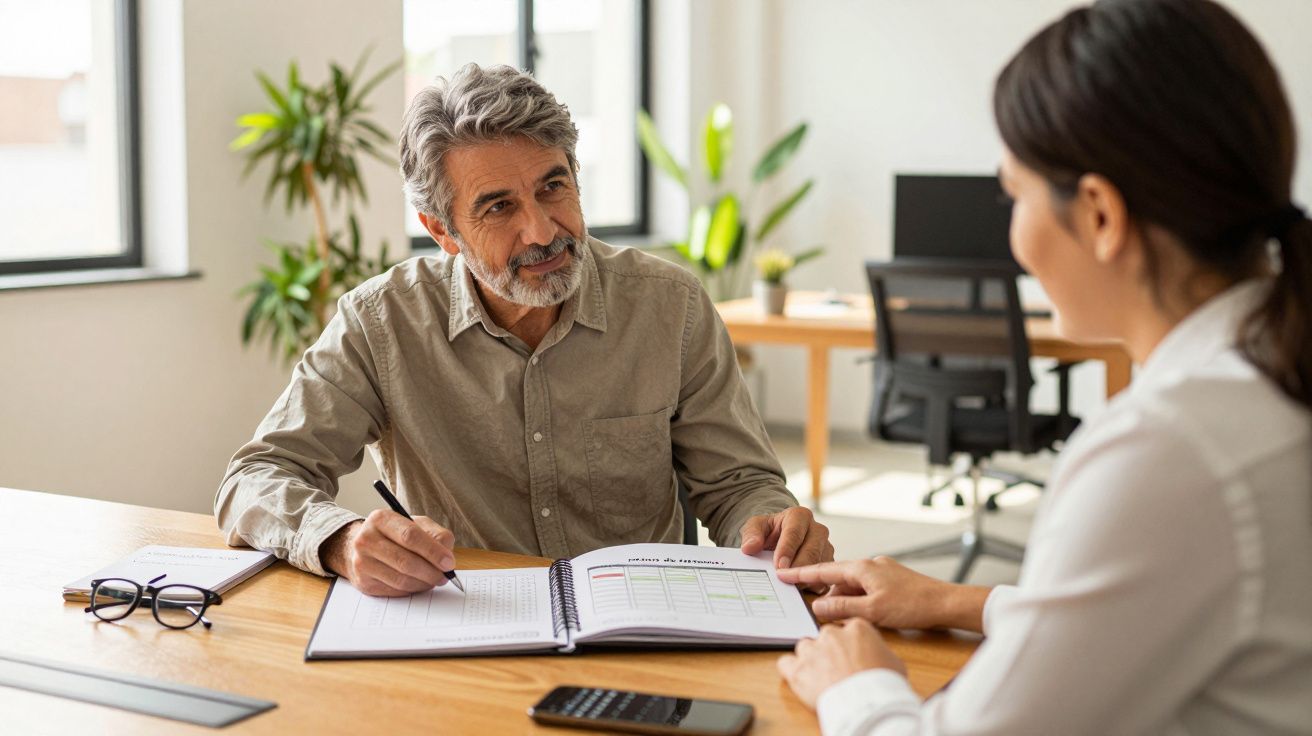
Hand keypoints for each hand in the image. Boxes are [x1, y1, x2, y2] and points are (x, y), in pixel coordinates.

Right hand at [319, 510, 456, 596]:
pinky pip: (395, 591)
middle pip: (405, 561)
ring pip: (401, 580)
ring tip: (434, 579)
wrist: (364, 547)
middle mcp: (366, 540)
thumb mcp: (417, 524)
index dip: (432, 551)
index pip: (410, 536)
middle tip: (445, 576)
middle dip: (431, 572)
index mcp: (381, 519)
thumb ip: (436, 534)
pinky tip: (418, 583)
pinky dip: (412, 589)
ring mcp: (362, 562)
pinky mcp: (363, 582)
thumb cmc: (395, 535)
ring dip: (423, 583)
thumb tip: (447, 555)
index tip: (449, 562)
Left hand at [739, 507, 833, 589]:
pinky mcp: (829, 564)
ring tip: (788, 587)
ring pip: (819, 566)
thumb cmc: (769, 532)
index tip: (778, 566)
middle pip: (811, 551)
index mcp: (800, 516)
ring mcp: (826, 548)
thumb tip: (749, 547)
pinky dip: (810, 586)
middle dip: (797, 567)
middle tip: (783, 580)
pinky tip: (797, 591)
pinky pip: (824, 578)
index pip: (794, 532)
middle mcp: (818, 530)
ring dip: (804, 579)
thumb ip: (751, 534)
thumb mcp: (756, 527)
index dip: (787, 550)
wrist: (779, 539)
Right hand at [776, 556, 988, 631]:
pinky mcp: (891, 579)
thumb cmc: (912, 605)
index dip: (801, 573)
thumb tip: (819, 606)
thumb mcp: (872, 611)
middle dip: (828, 595)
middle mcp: (870, 564)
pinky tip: (864, 614)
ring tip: (847, 620)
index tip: (783, 573)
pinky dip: (859, 600)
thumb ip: (842, 608)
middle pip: (838, 579)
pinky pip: (866, 588)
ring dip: (846, 600)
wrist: (945, 603)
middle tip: (819, 611)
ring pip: (853, 585)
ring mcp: (882, 571)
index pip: (823, 569)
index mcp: (861, 568)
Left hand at [777, 619, 905, 708]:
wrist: (867, 703)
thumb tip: (876, 656)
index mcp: (856, 628)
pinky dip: (791, 669)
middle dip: (830, 650)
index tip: (851, 653)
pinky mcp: (797, 669)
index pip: (848, 628)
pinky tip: (800, 678)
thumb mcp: (894, 662)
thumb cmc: (883, 684)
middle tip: (838, 668)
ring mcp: (812, 650)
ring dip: (811, 658)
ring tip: (821, 676)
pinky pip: (785, 662)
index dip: (850, 643)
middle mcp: (831, 634)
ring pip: (805, 647)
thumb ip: (879, 651)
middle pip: (825, 636)